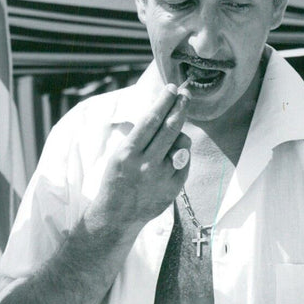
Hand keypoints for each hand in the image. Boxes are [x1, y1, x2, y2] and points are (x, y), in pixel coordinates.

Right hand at [87, 83, 190, 234]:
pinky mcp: (173, 188)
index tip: (171, 88)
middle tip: (186, 94)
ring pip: (182, 145)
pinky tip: (172, 157)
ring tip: (173, 134)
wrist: (117, 214)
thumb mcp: (119, 154)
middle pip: (170, 128)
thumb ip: (140, 137)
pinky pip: (185, 163)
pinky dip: (181, 156)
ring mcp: (161, 177)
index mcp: (128, 153)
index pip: (151, 120)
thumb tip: (163, 114)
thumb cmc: (117, 179)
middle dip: (180, 107)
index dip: (164, 102)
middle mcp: (146, 164)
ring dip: (181, 134)